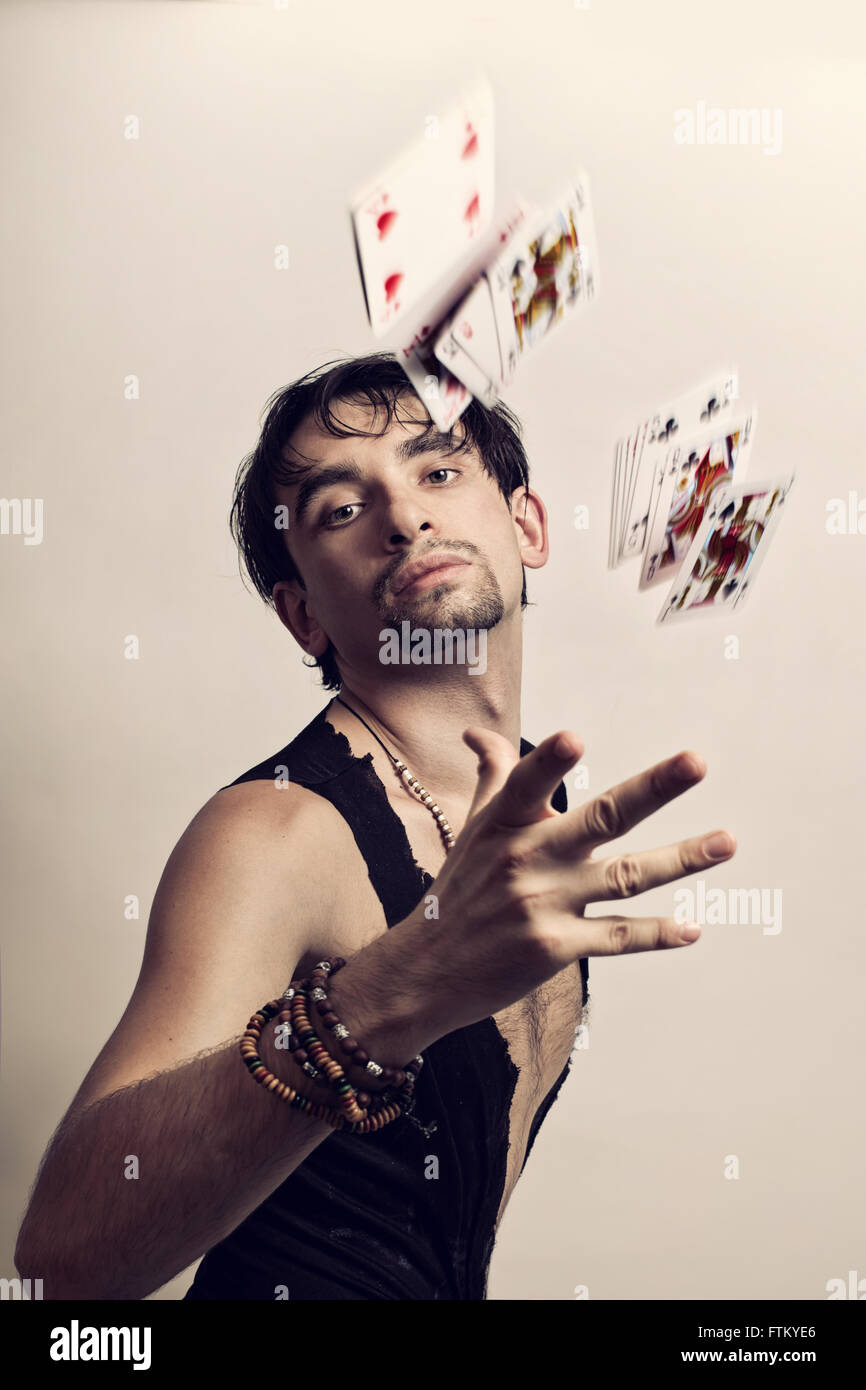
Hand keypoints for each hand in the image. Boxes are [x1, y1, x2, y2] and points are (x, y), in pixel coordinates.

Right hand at [415, 728, 735, 1030]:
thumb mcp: (472, 828)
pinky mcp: (556, 948)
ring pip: (626, 877)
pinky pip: (618, 937)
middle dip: (652, 789)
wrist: (427, 971)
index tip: (574, 739)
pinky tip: (693, 929)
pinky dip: (658, 934)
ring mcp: (543, 905)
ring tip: (727, 842)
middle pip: (600, 818)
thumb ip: (493, 777)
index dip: (548, 761)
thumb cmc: (458, 890)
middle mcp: (526, 859)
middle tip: (697, 762)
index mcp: (504, 823)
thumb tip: (477, 733)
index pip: (526, 783)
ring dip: (681, 859)